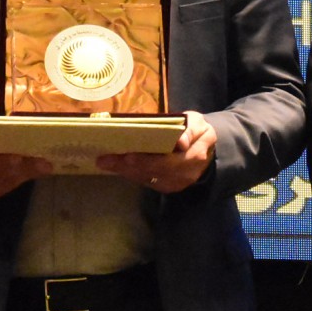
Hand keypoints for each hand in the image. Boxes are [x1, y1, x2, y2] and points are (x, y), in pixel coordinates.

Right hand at [0, 124, 50, 206]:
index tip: (19, 157)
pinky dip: (17, 180)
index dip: (0, 161)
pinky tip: (31, 173)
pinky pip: (2, 190)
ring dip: (23, 175)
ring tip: (42, 166)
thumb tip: (4, 138)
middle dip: (20, 168)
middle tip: (42, 162)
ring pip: (2, 184)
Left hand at [97, 111, 216, 193]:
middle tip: (105, 160)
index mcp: (194, 156)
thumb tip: (181, 143)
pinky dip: (131, 174)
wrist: (207, 150)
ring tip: (105, 163)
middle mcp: (185, 174)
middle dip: (128, 166)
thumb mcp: (199, 123)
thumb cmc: (198, 132)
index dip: (147, 160)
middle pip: (152, 172)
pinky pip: (146, 181)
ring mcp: (176, 183)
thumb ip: (191, 130)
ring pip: (147, 178)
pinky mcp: (167, 187)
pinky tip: (117, 166)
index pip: (168, 161)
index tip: (128, 157)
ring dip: (125, 171)